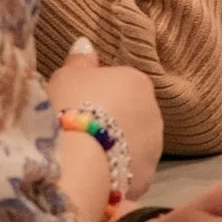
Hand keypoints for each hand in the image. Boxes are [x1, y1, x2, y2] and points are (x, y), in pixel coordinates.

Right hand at [46, 38, 162, 197]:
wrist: (77, 161)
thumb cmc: (71, 108)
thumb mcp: (67, 76)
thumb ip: (80, 60)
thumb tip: (86, 44)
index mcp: (138, 81)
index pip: (121, 83)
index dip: (97, 95)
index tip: (76, 105)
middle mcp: (154, 111)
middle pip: (130, 113)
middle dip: (110, 121)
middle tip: (77, 131)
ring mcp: (154, 146)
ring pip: (132, 144)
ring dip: (114, 148)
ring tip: (83, 157)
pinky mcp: (146, 177)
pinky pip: (127, 171)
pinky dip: (113, 173)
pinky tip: (91, 177)